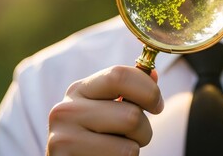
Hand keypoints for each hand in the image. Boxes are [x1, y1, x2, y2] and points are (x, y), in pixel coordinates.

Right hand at [46, 65, 163, 155]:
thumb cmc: (96, 136)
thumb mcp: (108, 108)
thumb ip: (129, 91)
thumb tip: (152, 74)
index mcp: (79, 90)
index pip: (119, 76)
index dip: (148, 90)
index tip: (157, 106)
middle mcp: (66, 110)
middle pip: (131, 115)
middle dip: (144, 129)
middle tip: (135, 136)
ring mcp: (64, 138)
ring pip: (129, 146)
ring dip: (134, 149)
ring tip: (117, 149)